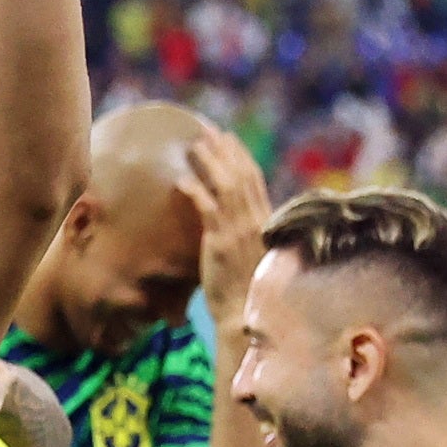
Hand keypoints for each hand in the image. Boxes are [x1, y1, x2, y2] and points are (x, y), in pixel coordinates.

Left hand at [176, 120, 269, 324]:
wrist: (245, 316)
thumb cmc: (247, 293)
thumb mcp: (252, 257)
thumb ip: (246, 236)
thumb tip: (233, 223)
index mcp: (265, 222)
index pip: (254, 180)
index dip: (241, 157)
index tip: (230, 139)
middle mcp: (255, 221)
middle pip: (241, 175)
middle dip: (226, 150)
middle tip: (210, 131)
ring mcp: (239, 230)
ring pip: (226, 185)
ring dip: (211, 162)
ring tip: (195, 144)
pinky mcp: (221, 242)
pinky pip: (207, 208)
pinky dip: (196, 191)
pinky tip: (182, 180)